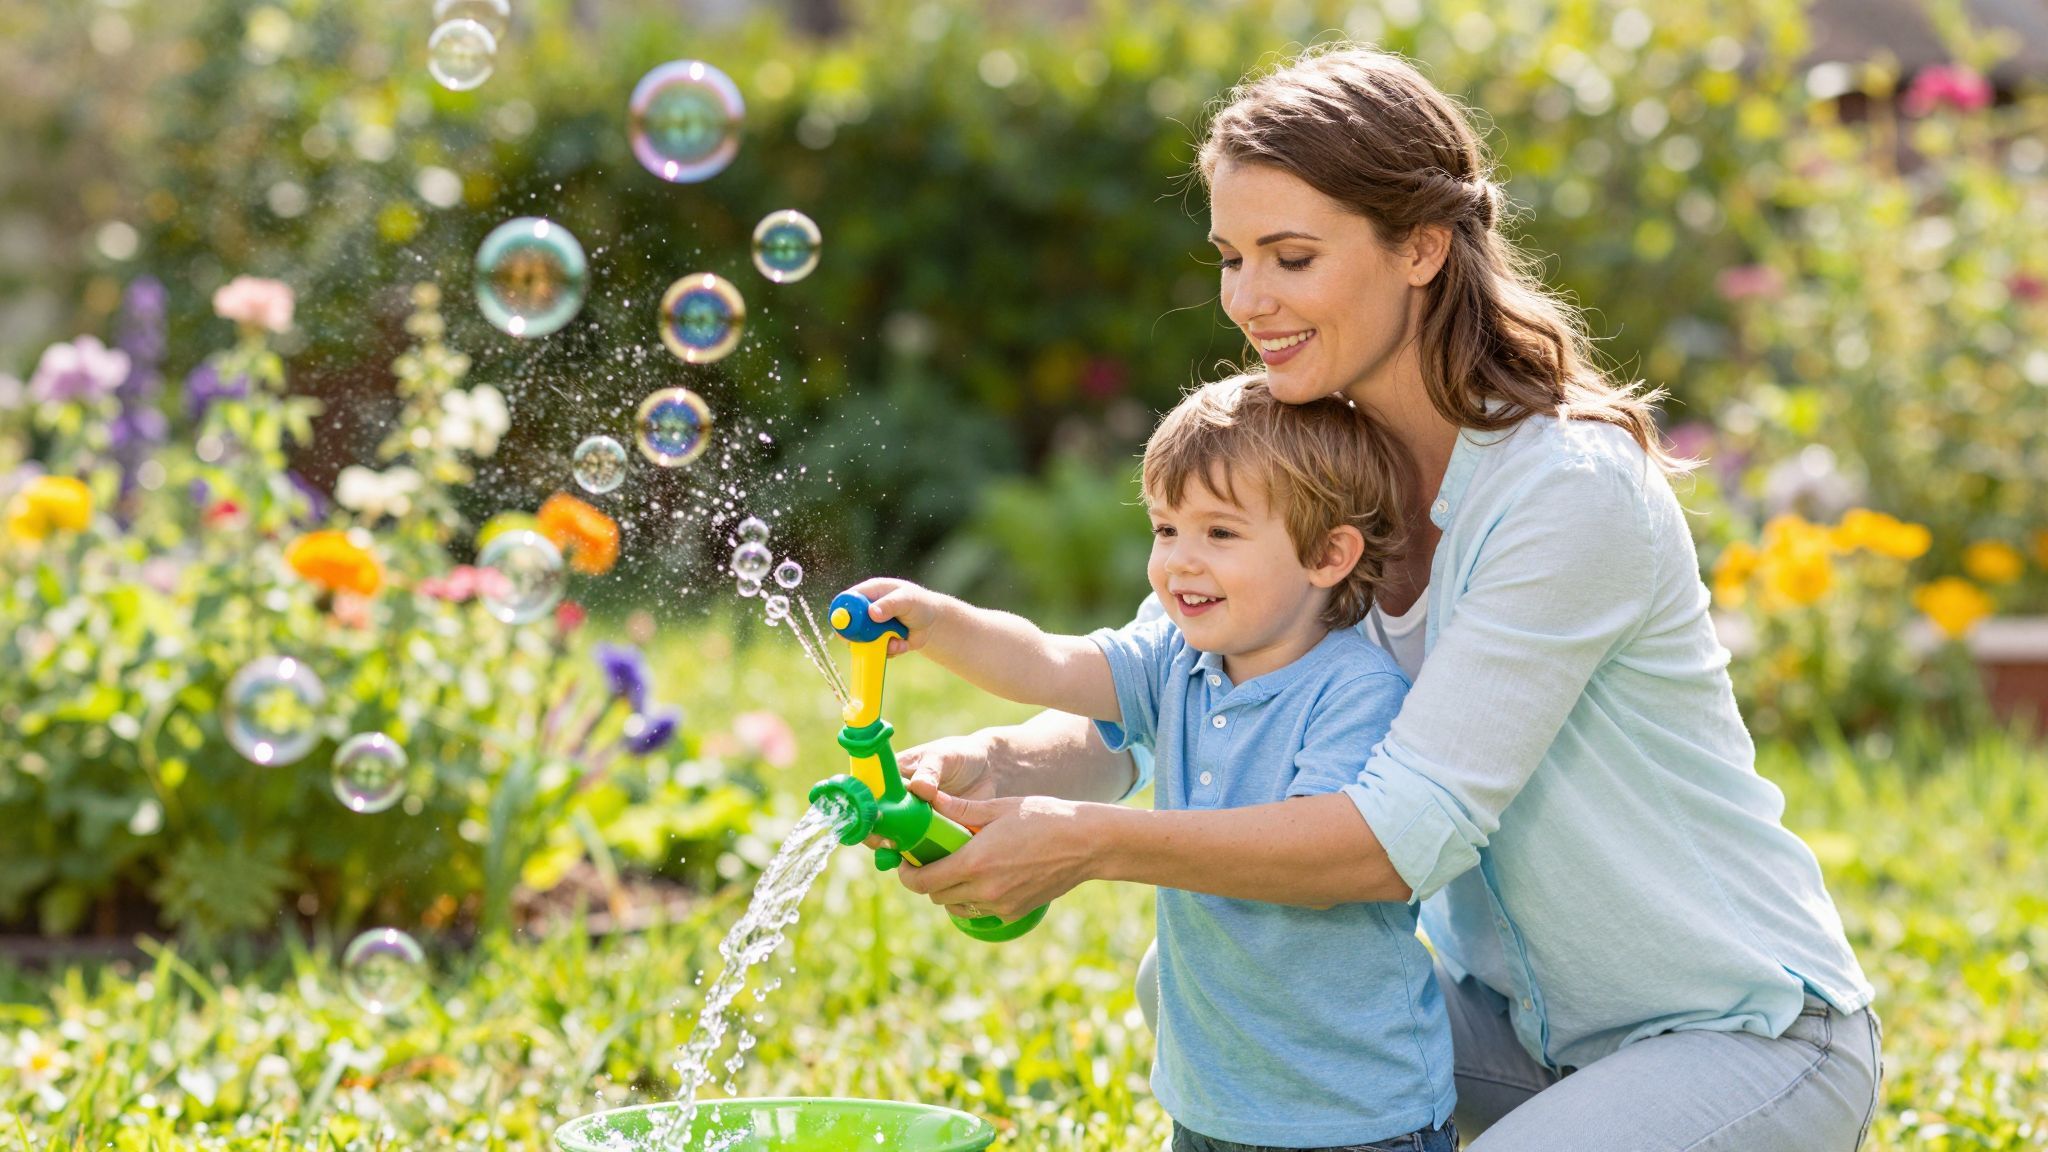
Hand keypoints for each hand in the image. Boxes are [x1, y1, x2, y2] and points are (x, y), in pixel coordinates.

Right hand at [845, 576, 949, 656]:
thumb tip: (872, 613)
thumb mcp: (907, 600)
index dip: (842, 612)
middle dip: (860, 635)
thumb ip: (890, 604)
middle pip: (849, 625)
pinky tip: (903, 643)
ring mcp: (871, 627)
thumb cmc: (919, 604)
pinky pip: (876, 652)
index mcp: (870, 592)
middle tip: (872, 640)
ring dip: (879, 644)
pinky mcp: (878, 642)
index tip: (846, 625)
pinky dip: (891, 651)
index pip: (847, 600)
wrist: (932, 623)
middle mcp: (867, 610)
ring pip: (862, 642)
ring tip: (897, 640)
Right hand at [861, 730, 1001, 849]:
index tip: (873, 820)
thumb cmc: (961, 756)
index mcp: (891, 777)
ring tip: (903, 855)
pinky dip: (918, 860)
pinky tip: (923, 864)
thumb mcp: (945, 756)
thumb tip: (919, 788)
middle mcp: (896, 801)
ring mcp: (911, 821)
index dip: (864, 809)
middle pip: (875, 823)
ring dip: (895, 852)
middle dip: (877, 836)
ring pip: (893, 841)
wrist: (990, 770)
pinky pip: (917, 852)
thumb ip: (931, 770)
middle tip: (888, 843)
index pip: (866, 795)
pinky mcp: (928, 837)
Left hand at [892, 778, 1105, 922]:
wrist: (1088, 844)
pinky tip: (987, 875)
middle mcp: (983, 890)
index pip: (922, 882)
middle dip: (927, 879)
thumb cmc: (1044, 818)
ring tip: (959, 866)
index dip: (907, 873)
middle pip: (935, 896)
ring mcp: (1000, 905)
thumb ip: (960, 810)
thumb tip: (928, 799)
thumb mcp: (1000, 808)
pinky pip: (981, 910)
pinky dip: (975, 897)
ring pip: (956, 906)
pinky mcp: (1014, 912)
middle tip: (932, 858)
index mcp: (974, 863)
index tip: (906, 860)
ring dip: (950, 890)